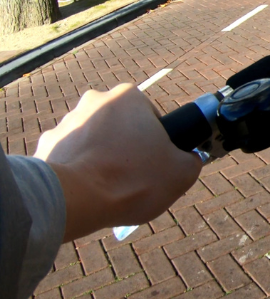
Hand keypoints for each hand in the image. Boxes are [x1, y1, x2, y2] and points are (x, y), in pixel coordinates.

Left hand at [34, 84, 201, 241]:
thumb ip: (192, 159)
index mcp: (129, 97)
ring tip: (110, 185)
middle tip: (136, 173)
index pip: (151, 115)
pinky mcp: (47, 144)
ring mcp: (67, 121)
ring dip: (102, 155)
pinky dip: (80, 168)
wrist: (77, 200)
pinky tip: (88, 188)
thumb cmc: (133, 180)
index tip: (157, 160)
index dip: (157, 140)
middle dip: (127, 145)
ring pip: (94, 138)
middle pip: (121, 124)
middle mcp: (95, 100)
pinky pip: (71, 155)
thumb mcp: (182, 172)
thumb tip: (190, 159)